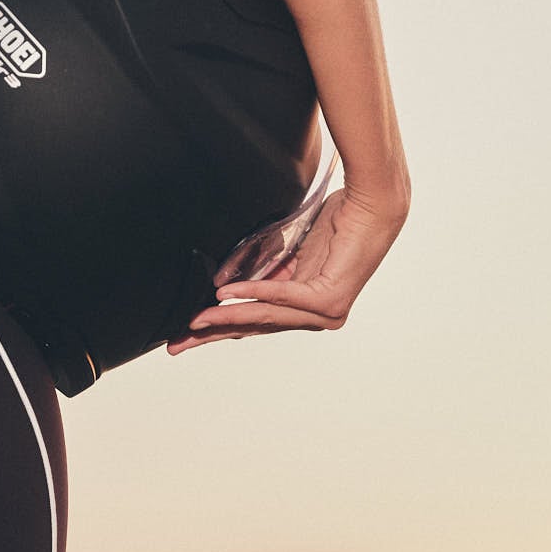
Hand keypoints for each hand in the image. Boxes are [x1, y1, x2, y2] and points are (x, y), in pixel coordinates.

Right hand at [167, 184, 408, 353]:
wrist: (371, 207)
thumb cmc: (337, 221)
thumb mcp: (289, 250)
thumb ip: (263, 270)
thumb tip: (224, 286)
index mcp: (304, 304)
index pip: (256, 321)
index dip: (220, 327)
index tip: (187, 332)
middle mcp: (316, 315)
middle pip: (254, 327)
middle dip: (213, 335)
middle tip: (180, 344)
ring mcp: (325, 312)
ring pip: (264, 317)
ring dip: (226, 318)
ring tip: (195, 320)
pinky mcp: (328, 299)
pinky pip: (280, 297)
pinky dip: (251, 294)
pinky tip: (225, 295)